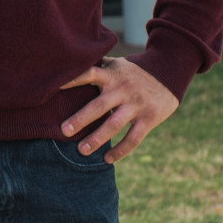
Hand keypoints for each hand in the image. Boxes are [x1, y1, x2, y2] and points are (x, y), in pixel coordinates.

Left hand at [59, 57, 178, 163]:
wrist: (169, 71)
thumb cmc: (132, 70)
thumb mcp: (115, 63)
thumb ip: (95, 66)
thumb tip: (66, 67)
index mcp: (111, 74)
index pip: (89, 74)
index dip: (72, 80)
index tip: (54, 88)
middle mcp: (123, 89)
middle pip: (98, 106)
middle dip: (80, 119)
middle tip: (63, 131)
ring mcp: (136, 104)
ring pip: (114, 125)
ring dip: (97, 139)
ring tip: (81, 151)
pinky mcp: (149, 118)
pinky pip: (133, 138)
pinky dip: (120, 150)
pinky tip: (107, 159)